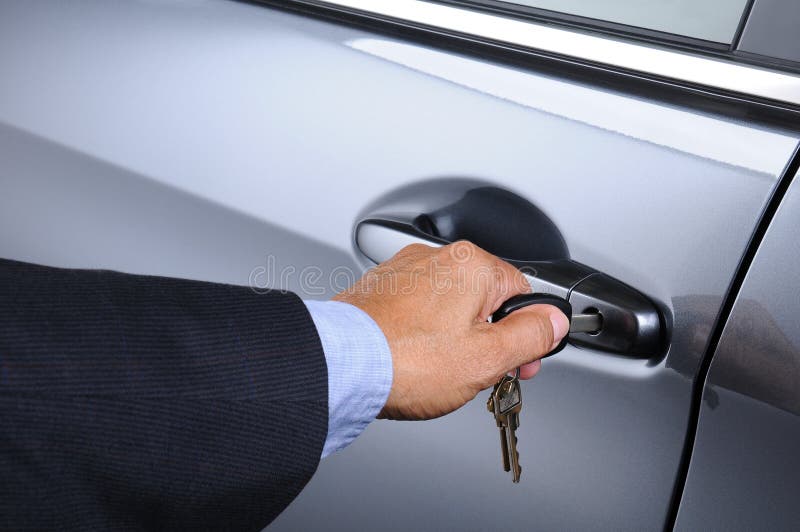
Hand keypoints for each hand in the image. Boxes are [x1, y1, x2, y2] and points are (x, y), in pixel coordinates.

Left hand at [333, 241, 568, 420]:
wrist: (340, 365)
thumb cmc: (405, 360)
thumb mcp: (488, 358)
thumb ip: (531, 335)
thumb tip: (554, 322)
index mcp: (472, 265)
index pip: (522, 293)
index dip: (527, 333)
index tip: (521, 362)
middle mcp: (437, 258)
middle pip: (485, 298)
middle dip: (489, 337)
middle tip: (481, 372)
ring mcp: (404, 271)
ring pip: (449, 304)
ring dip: (455, 335)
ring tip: (441, 370)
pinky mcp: (380, 288)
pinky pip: (417, 307)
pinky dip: (422, 330)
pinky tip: (415, 358)